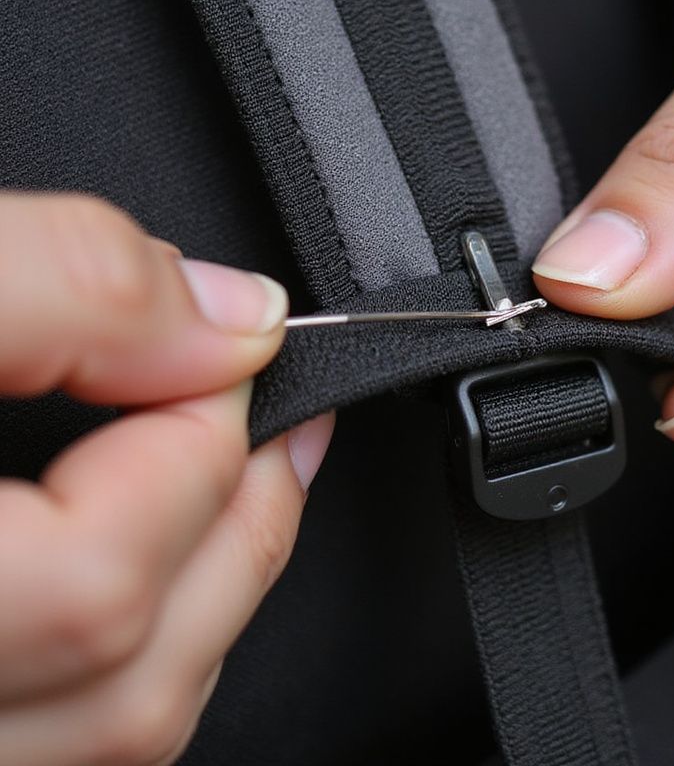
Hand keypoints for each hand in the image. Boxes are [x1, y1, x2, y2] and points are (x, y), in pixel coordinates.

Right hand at [0, 192, 332, 764]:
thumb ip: (59, 282)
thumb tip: (232, 316)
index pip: (97, 579)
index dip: (199, 447)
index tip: (226, 352)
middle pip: (128, 679)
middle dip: (244, 527)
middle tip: (284, 425)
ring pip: (110, 727)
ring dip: (206, 599)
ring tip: (242, 485)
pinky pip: (67, 727)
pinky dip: (134, 643)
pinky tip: (152, 562)